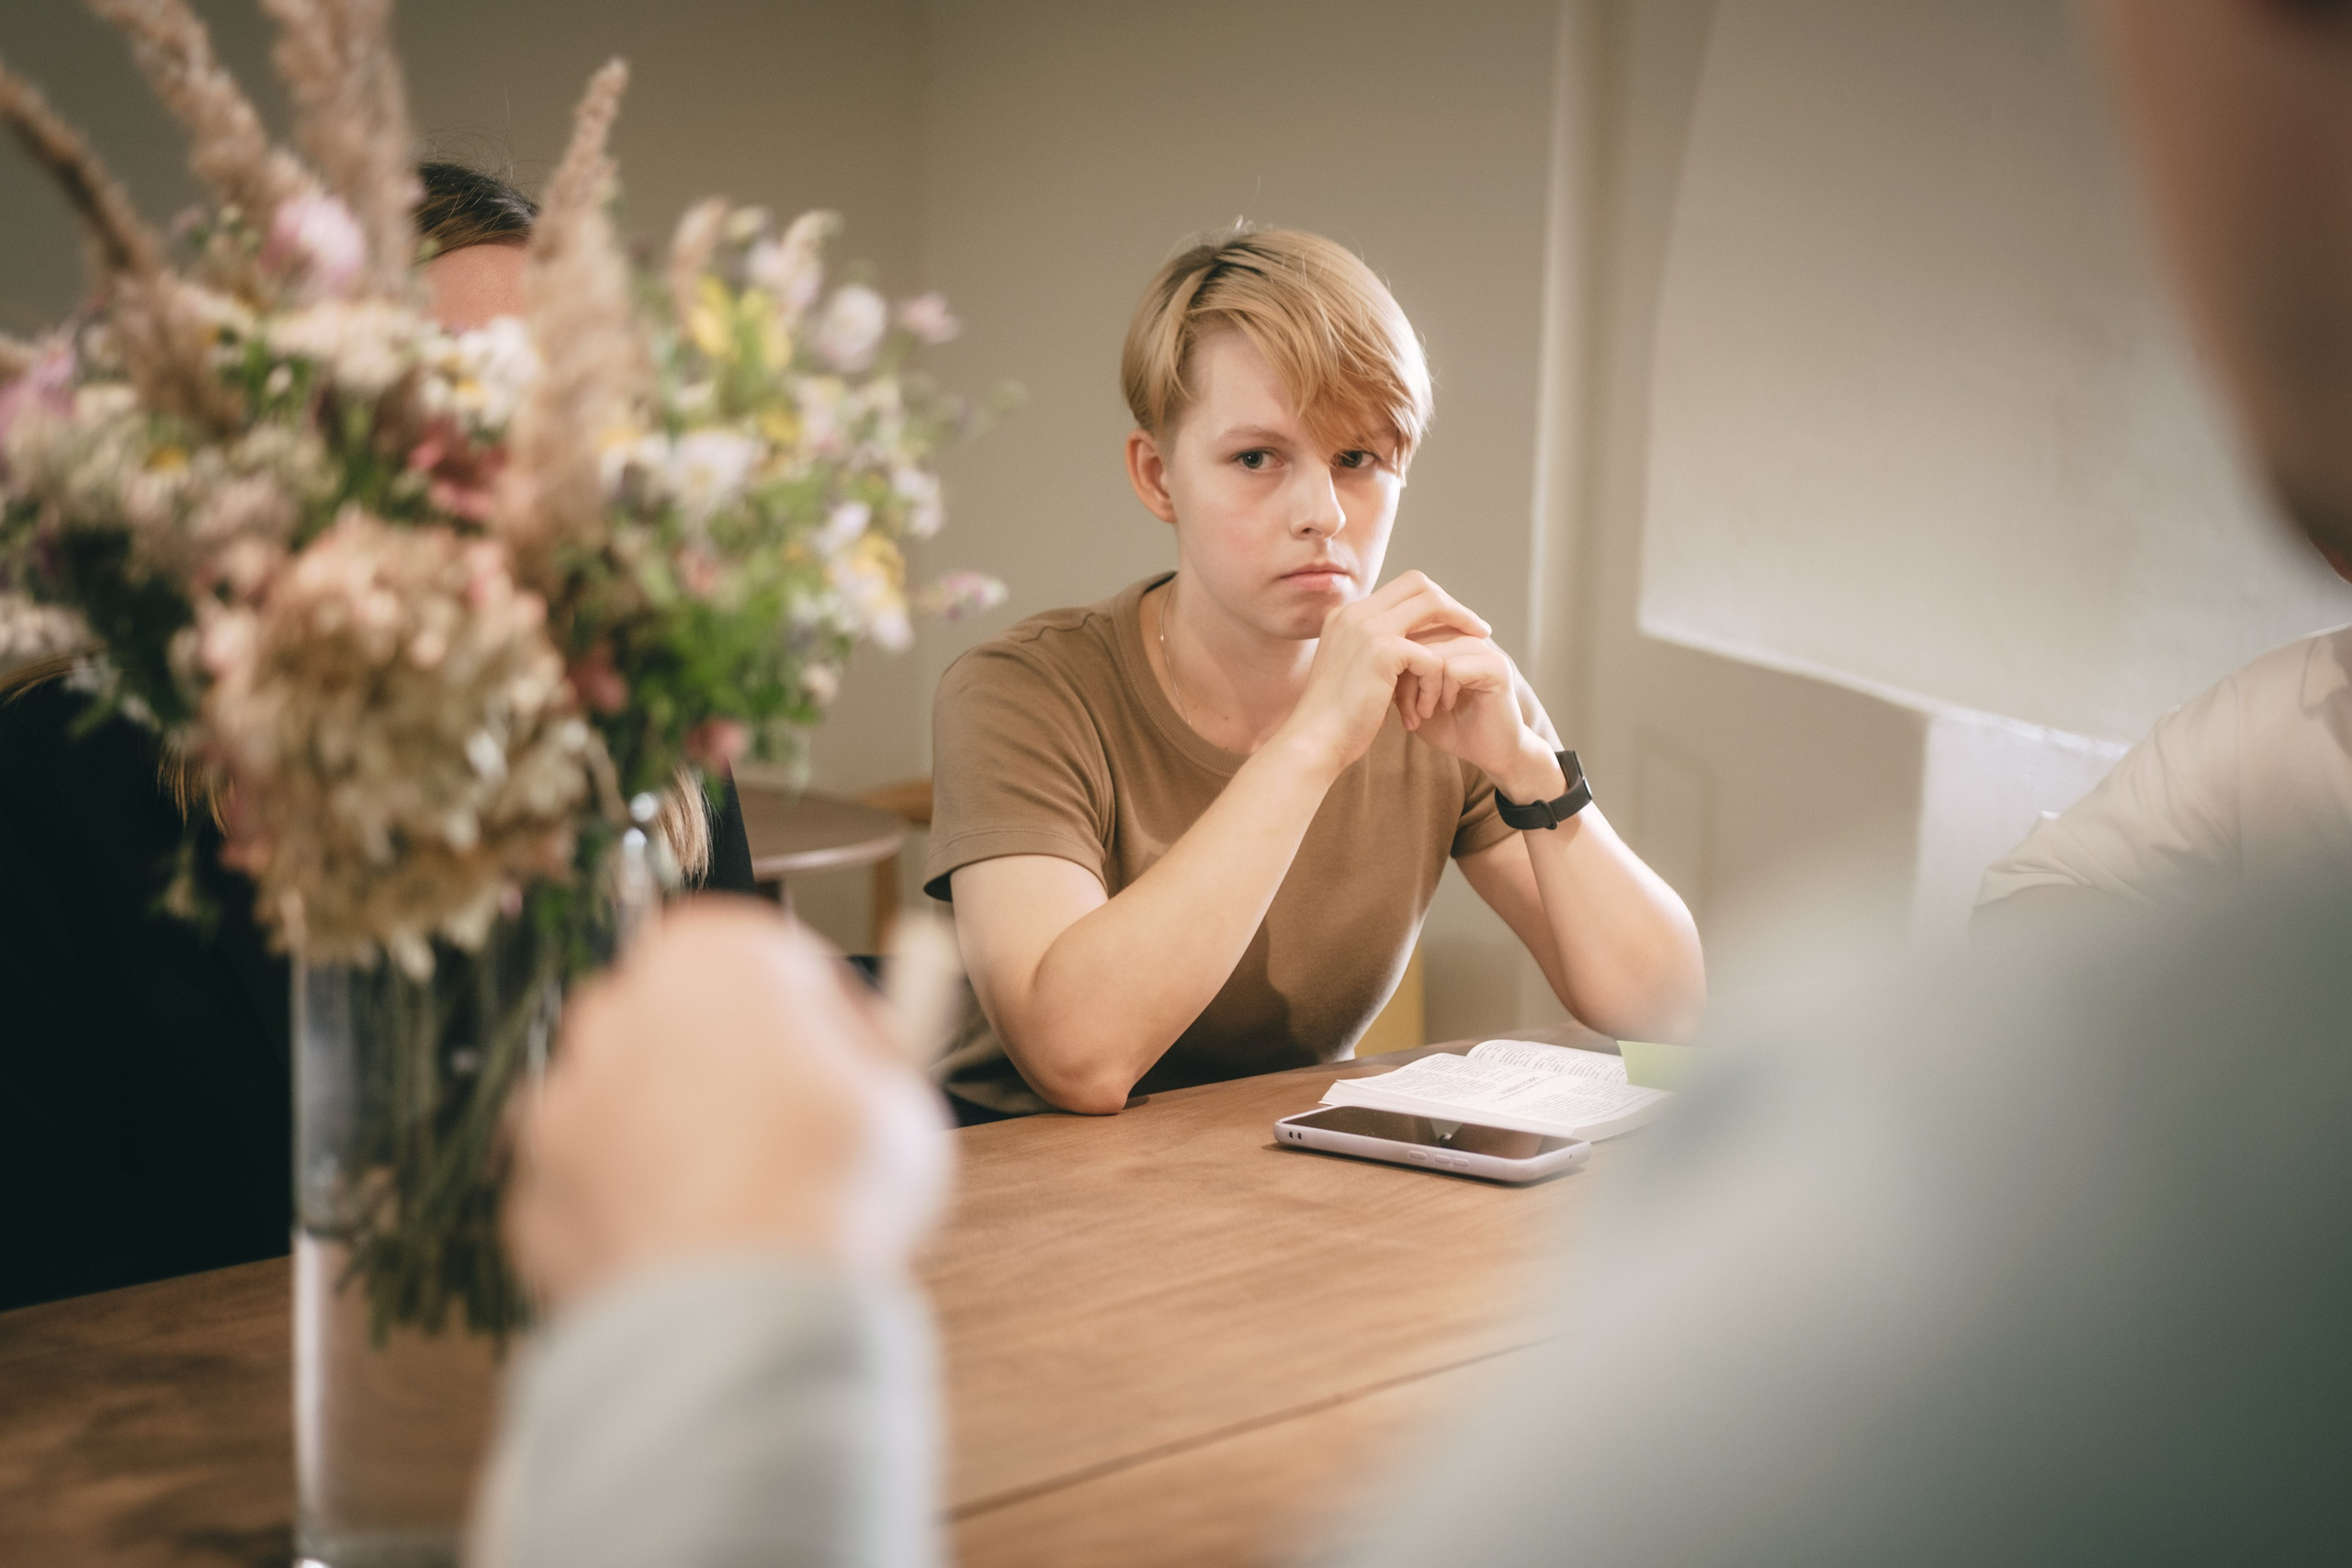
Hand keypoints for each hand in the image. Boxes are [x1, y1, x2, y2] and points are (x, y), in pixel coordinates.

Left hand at [504, 898, 951, 1314]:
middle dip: (738, 1072)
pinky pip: (597, 1195)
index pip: (778, 963)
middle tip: (800, 1140)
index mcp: (711, 957)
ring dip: (679, 1146)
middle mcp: (617, 1012)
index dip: (832, 1022)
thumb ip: (869, 1067)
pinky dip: (637, 1220)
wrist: (745, 1311)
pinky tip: (696, 1257)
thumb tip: (861, 1073)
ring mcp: (560, 1106)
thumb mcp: (902, 1099)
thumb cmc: (832, 1185)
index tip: (862, 1073)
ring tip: (749, 1211)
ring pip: (635, 1112)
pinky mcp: (532, 1196)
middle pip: (690, 1027)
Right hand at [1276, 570, 1489, 776]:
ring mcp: (1367, 628)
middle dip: (1453, 606)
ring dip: (1458, 630)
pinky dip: (1435, 682)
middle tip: (1478, 631)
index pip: (1400, 588)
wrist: (1313, 742)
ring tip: (1471, 658)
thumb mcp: (1352, 673)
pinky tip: (1425, 710)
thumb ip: (1374, 652)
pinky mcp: (1381, 651)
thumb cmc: (1334, 719)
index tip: (1453, 625)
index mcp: (1346, 615)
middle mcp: (1354, 613)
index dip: (1432, 602)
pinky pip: (1431, 656)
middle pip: (1419, 583)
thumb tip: (1410, 649)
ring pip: (1432, 606)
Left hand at [1397, 632, 1566, 800]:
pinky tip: (1445, 708)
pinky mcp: (1496, 667)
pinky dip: (1442, 692)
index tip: (1391, 702)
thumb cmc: (1450, 727)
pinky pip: (1452, 668)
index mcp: (1445, 638)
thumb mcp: (1412, 698)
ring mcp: (1482, 649)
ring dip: (1421, 689)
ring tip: (1423, 714)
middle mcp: (1464, 636)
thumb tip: (1371, 658)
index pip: (1406, 634)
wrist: (1490, 753)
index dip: (1393, 667)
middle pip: (1417, 641)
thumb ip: (1395, 674)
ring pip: (1432, 654)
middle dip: (1403, 679)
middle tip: (1407, 713)